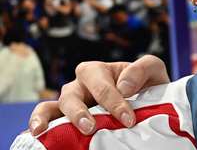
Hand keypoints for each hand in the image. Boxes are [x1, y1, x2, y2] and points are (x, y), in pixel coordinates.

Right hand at [28, 55, 168, 135]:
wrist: (150, 104)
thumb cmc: (146, 86)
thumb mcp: (153, 71)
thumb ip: (142, 68)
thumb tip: (123, 86)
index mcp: (97, 71)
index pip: (101, 85)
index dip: (114, 102)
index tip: (128, 119)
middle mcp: (79, 86)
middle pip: (71, 95)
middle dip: (81, 112)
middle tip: (91, 128)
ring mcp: (69, 104)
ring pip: (53, 107)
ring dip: (55, 119)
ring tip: (53, 131)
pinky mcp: (64, 119)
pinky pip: (46, 117)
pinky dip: (38, 122)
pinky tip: (37, 133)